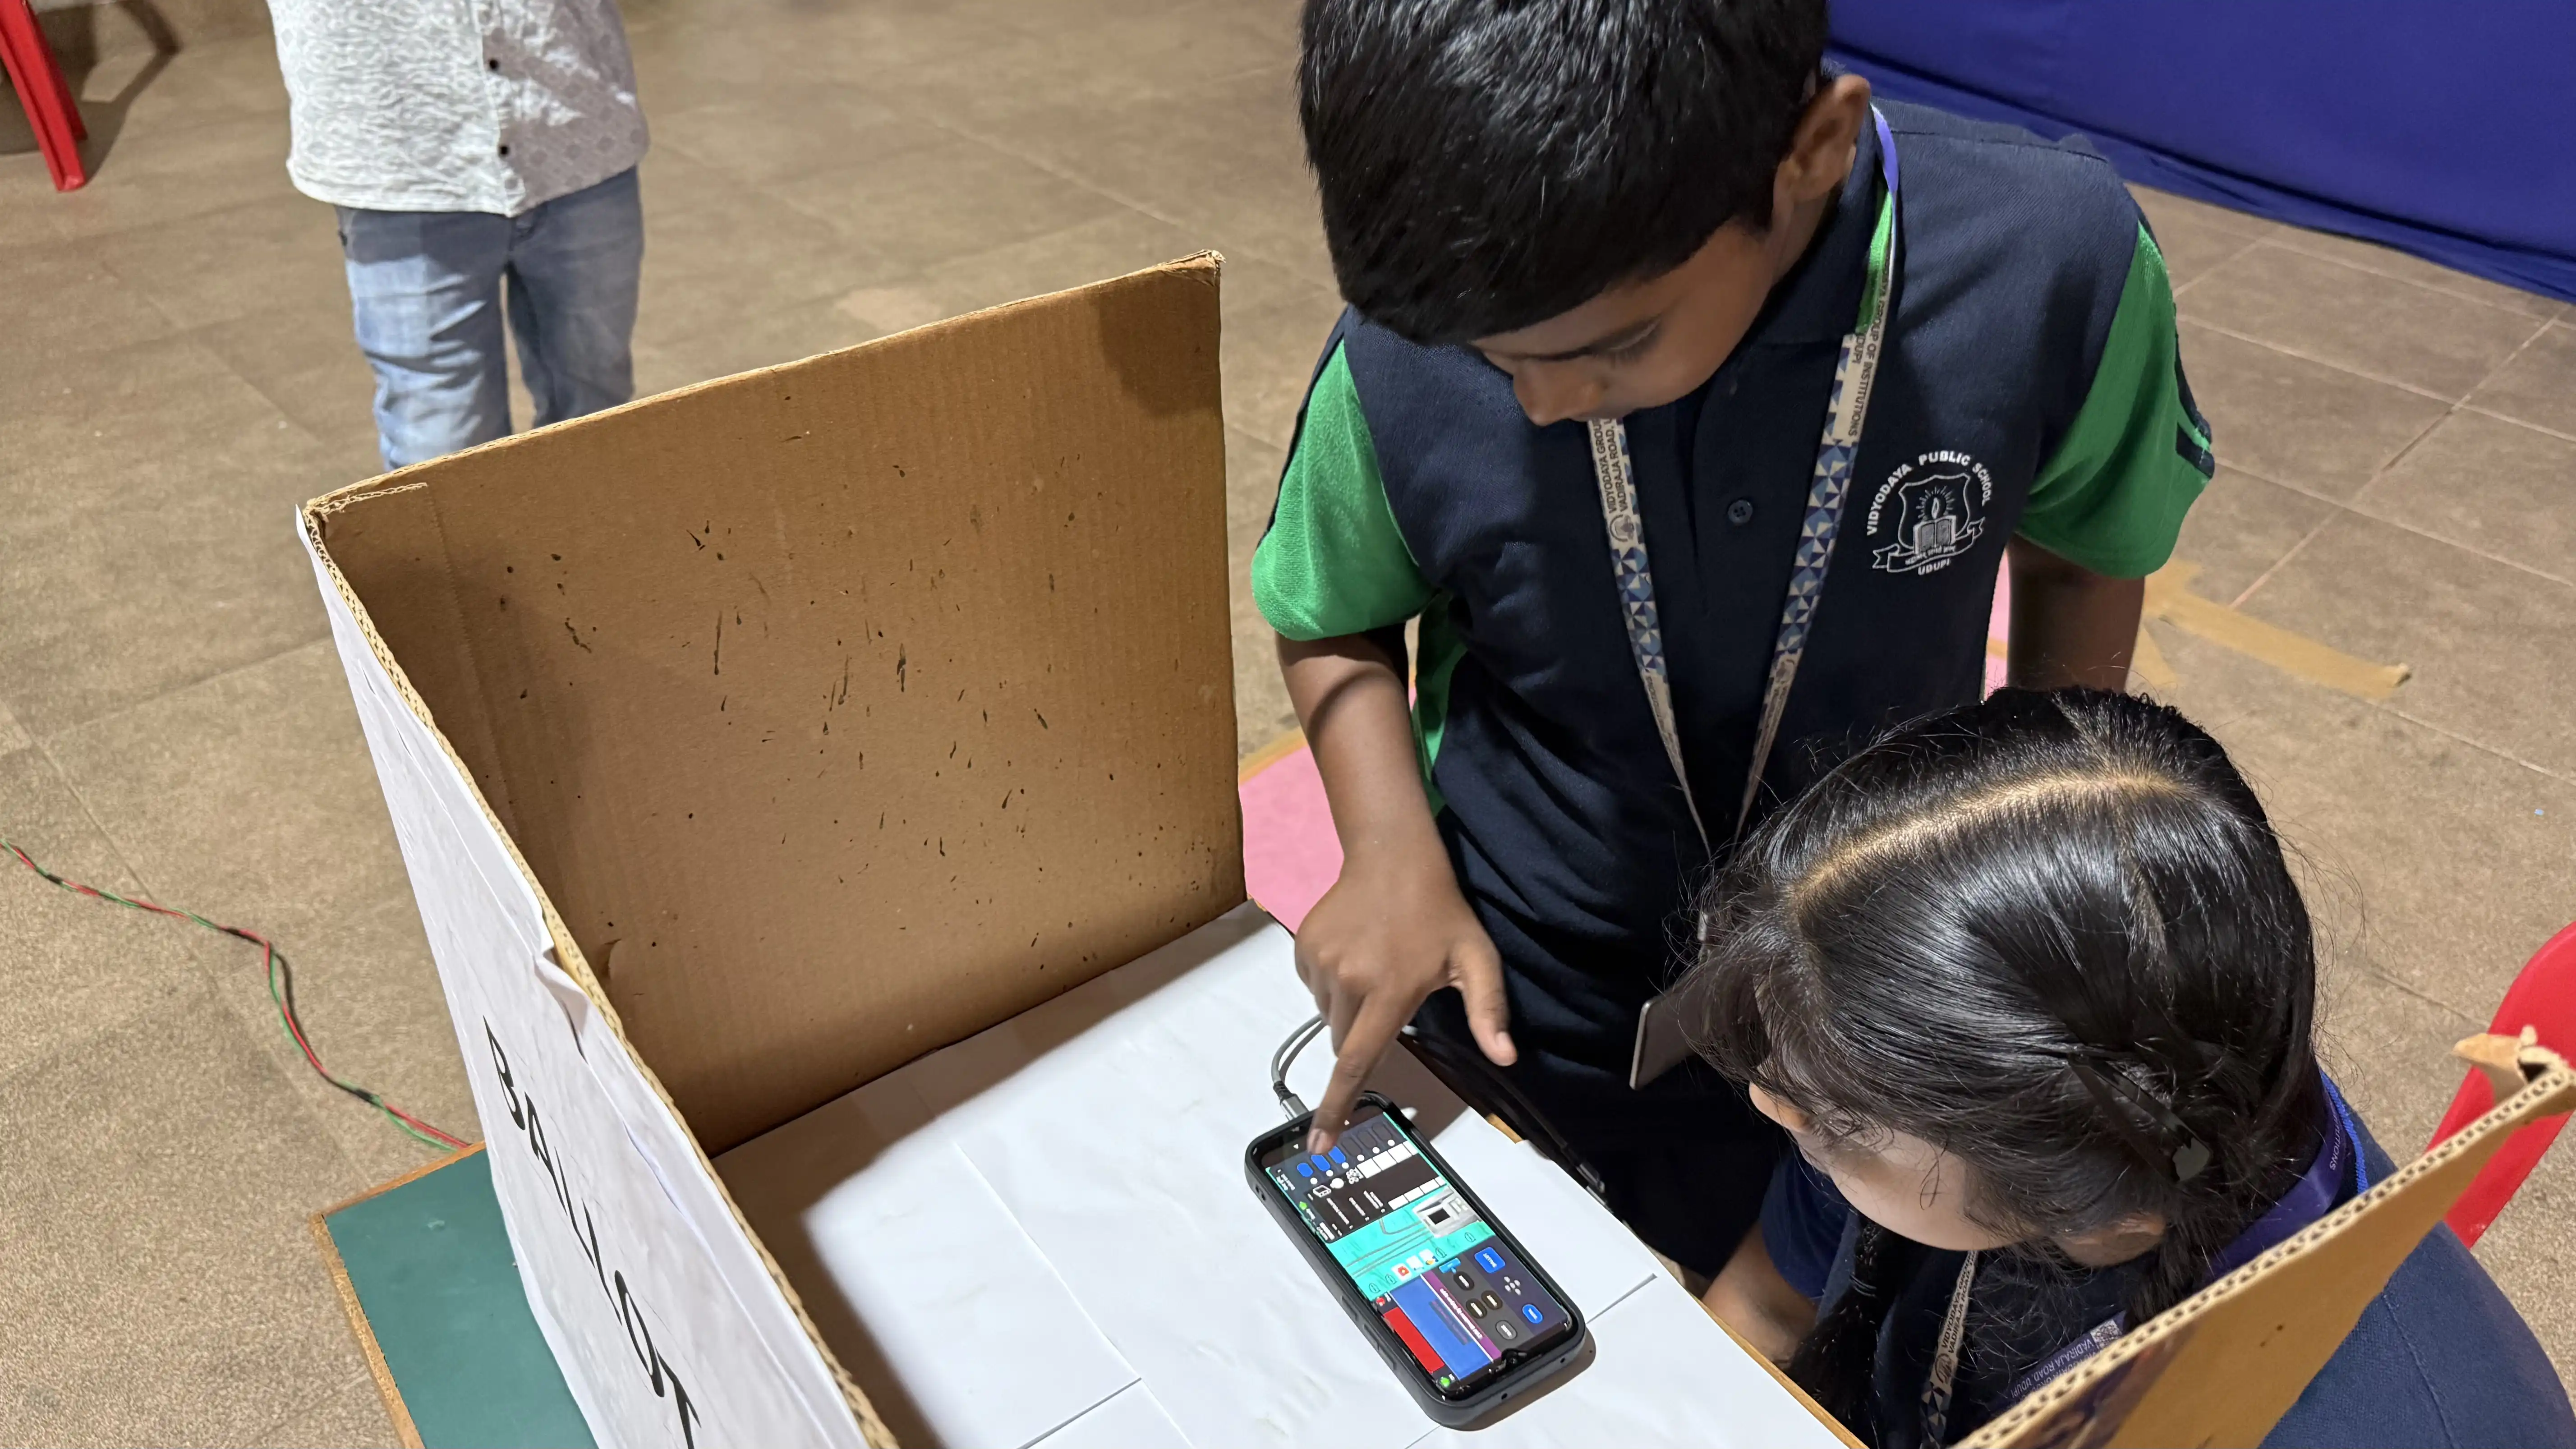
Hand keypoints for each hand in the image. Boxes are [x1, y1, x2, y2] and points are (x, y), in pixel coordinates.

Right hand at [1294, 845, 1514, 1152]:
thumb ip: (1488, 1011)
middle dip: (1363, 1037)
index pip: (1357, 1062)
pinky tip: (1357, 954)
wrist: (1392, 855)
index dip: (1337, 1108)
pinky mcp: (1304, 948)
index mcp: (1388, 992)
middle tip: (1391, 998)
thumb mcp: (1476, 960)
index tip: (1319, 1144)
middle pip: (1345, 1043)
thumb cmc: (1440, 911)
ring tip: (1376, 967)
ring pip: (1328, 1015)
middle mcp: (1348, 981)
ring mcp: (1321, 963)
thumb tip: (1506, 1057)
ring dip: (1348, 1008)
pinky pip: (1314, 987)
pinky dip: (1333, 984)